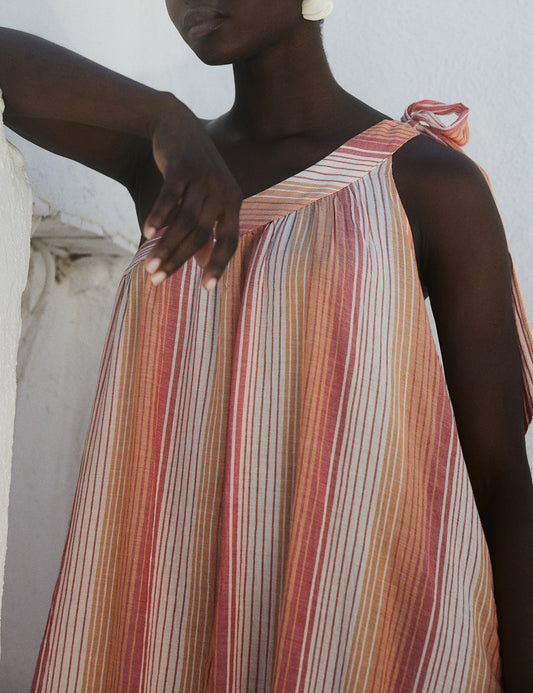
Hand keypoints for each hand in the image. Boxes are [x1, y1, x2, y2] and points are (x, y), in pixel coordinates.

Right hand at [143, 101, 241, 289]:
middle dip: (179, 261)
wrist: (175, 122)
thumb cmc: (191, 169)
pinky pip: (170, 198)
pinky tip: (147, 236)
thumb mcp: (203, 199)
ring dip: (165, 247)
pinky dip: (158, 218)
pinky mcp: (183, 166)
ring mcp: (204, 177)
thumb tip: (203, 264)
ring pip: (185, 221)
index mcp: (233, 201)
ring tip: (149, 266)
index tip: (206, 289)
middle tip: (157, 280)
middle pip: (201, 235)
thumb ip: (205, 231)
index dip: (218, 265)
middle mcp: (223, 190)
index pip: (230, 241)